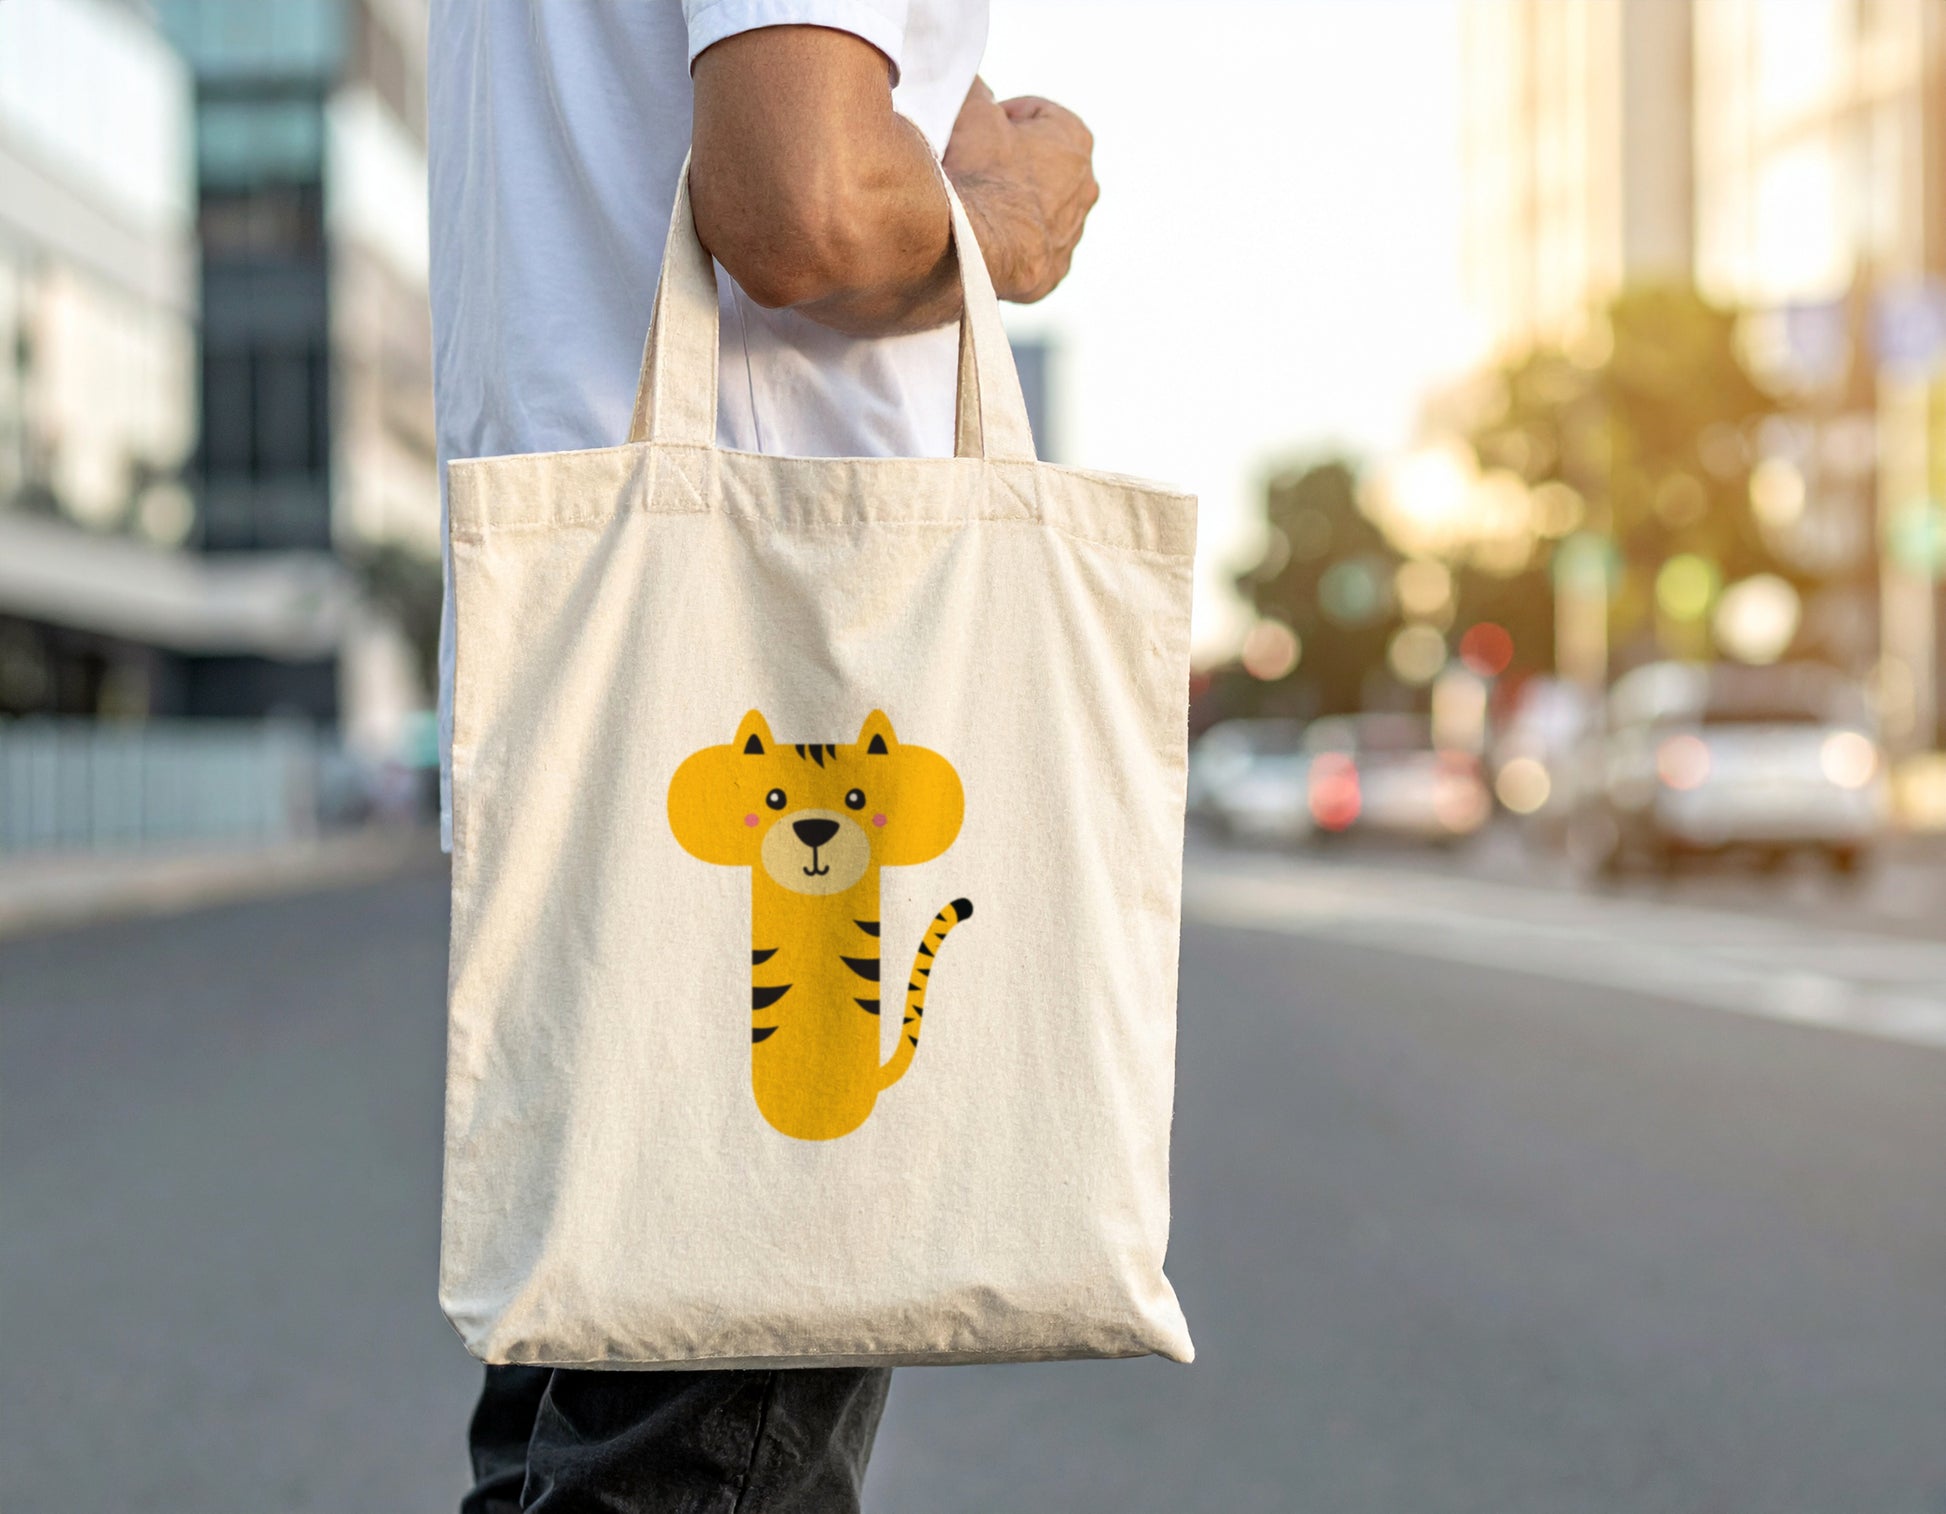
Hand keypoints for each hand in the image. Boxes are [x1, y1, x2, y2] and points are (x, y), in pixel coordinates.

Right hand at [944, 79, 1098, 302]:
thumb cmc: (978, 174)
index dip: (1000, 117)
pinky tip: (986, 239)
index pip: (1036, 115)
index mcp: (1075, 140)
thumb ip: (978, 93)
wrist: (969, 246)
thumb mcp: (972, 114)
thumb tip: (976, 89)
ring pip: (1039, 209)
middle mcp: (1086, 186)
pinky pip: (1032, 250)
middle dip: (1010, 161)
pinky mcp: (1054, 272)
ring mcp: (1073, 233)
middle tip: (973, 165)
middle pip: (1040, 163)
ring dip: (1013, 204)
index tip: (976, 128)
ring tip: (976, 205)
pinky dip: (1012, 244)